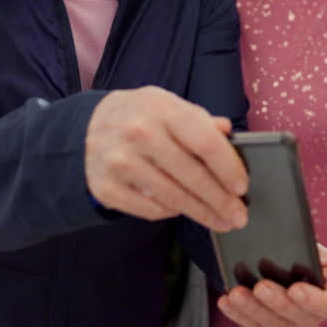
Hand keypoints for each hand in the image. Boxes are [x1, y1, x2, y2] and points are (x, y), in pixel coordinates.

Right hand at [84, 86, 247, 231]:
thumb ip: (198, 118)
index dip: (228, 167)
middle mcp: (139, 134)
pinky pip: (151, 210)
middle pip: (192, 176)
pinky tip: (183, 211)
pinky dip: (172, 213)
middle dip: (221, 201)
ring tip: (221, 221)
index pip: (204, 142)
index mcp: (161, 109)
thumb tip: (228, 132)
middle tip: (238, 216)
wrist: (84, 129)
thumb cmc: (138, 116)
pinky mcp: (107, 189)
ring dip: (202, 214)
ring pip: (174, 198)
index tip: (242, 186)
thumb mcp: (166, 104)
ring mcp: (120, 163)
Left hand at [216, 243, 326, 326]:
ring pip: (275, 324)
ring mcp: (294, 324)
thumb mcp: (312, 245)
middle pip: (300, 317)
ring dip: (253, 310)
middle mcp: (317, 314)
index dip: (315, 301)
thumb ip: (308, 251)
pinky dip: (239, 314)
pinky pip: (256, 326)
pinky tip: (227, 301)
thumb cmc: (304, 249)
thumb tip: (289, 250)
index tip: (295, 288)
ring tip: (236, 293)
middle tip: (261, 286)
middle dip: (278, 302)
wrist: (291, 257)